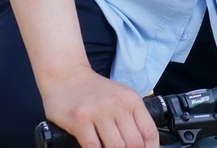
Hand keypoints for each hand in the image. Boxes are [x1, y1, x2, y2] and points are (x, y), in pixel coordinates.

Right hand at [41, 66, 158, 147]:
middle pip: (134, 143)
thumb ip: (131, 118)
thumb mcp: (120, 98)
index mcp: (132, 100)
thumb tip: (142, 145)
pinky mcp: (80, 119)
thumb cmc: (95, 92)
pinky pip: (93, 147)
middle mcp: (118, 105)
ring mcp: (99, 111)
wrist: (67, 76)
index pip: (149, 132)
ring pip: (115, 147)